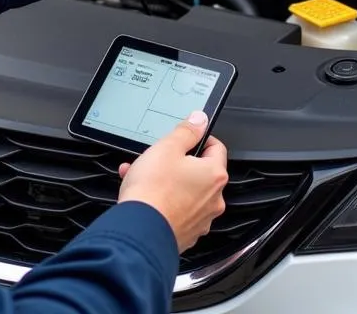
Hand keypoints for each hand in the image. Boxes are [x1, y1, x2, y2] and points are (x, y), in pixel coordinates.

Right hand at [116, 111, 228, 252]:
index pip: (217, 147)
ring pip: (185, 191)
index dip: (200, 138)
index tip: (187, 138)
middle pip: (199, 171)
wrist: (139, 232)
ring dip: (166, 181)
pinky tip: (143, 195)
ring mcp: (200, 220)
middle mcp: (213, 200)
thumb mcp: (167, 147)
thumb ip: (186, 131)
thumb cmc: (153, 191)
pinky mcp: (186, 234)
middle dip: (177, 162)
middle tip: (158, 158)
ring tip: (141, 176)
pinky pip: (177, 210)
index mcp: (214, 175)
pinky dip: (163, 201)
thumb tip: (200, 121)